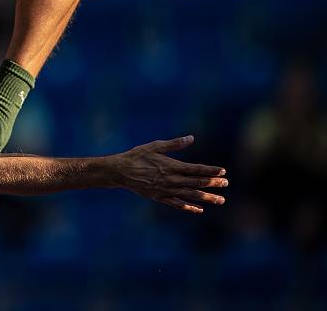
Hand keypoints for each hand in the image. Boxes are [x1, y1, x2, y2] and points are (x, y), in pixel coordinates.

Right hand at [113, 135, 227, 213]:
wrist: (120, 171)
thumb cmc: (137, 156)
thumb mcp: (155, 146)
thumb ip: (174, 144)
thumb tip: (191, 138)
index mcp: (172, 166)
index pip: (196, 169)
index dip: (210, 171)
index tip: (223, 172)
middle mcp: (171, 179)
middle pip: (197, 182)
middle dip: (213, 183)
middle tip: (226, 184)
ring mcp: (166, 190)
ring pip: (190, 195)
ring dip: (206, 198)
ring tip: (221, 200)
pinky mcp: (160, 197)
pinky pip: (177, 204)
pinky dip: (189, 207)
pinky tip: (199, 210)